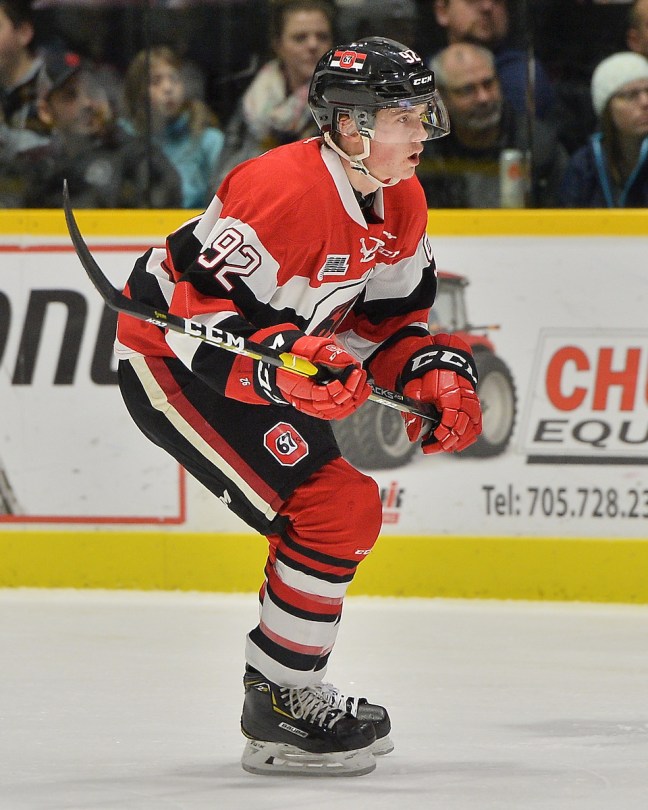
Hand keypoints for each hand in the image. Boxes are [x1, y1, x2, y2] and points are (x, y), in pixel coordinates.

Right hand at [276, 335, 370, 419]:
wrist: (286, 363)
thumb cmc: (297, 355)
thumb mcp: (309, 348)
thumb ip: (325, 354)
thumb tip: (346, 361)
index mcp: (297, 387)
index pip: (318, 396)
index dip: (333, 390)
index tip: (343, 377)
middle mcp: (305, 401)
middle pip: (331, 406)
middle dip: (348, 390)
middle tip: (357, 374)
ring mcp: (314, 407)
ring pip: (337, 410)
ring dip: (354, 396)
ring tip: (363, 381)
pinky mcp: (323, 407)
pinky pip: (340, 411)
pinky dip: (354, 402)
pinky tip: (363, 391)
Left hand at [400, 334, 481, 453]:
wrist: (439, 354)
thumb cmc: (425, 371)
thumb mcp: (412, 390)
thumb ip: (413, 412)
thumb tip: (414, 435)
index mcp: (449, 392)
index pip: (450, 420)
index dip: (440, 436)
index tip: (427, 444)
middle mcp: (464, 396)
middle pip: (462, 426)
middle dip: (448, 442)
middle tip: (432, 448)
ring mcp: (471, 398)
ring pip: (473, 425)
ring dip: (460, 440)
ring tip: (446, 447)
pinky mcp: (473, 400)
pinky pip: (478, 421)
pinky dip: (471, 434)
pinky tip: (460, 443)